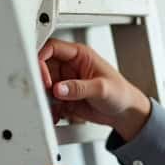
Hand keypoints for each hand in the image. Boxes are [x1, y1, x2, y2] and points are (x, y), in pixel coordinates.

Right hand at [37, 38, 151, 140]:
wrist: (124, 113)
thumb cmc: (120, 93)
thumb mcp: (101, 88)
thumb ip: (79, 88)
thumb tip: (58, 89)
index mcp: (79, 55)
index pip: (52, 48)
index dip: (42, 59)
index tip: (43, 77)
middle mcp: (69, 67)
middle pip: (43, 67)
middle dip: (40, 81)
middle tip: (45, 94)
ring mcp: (65, 82)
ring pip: (43, 86)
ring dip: (44, 97)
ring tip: (52, 107)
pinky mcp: (64, 98)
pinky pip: (49, 101)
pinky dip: (50, 109)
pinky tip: (57, 115)